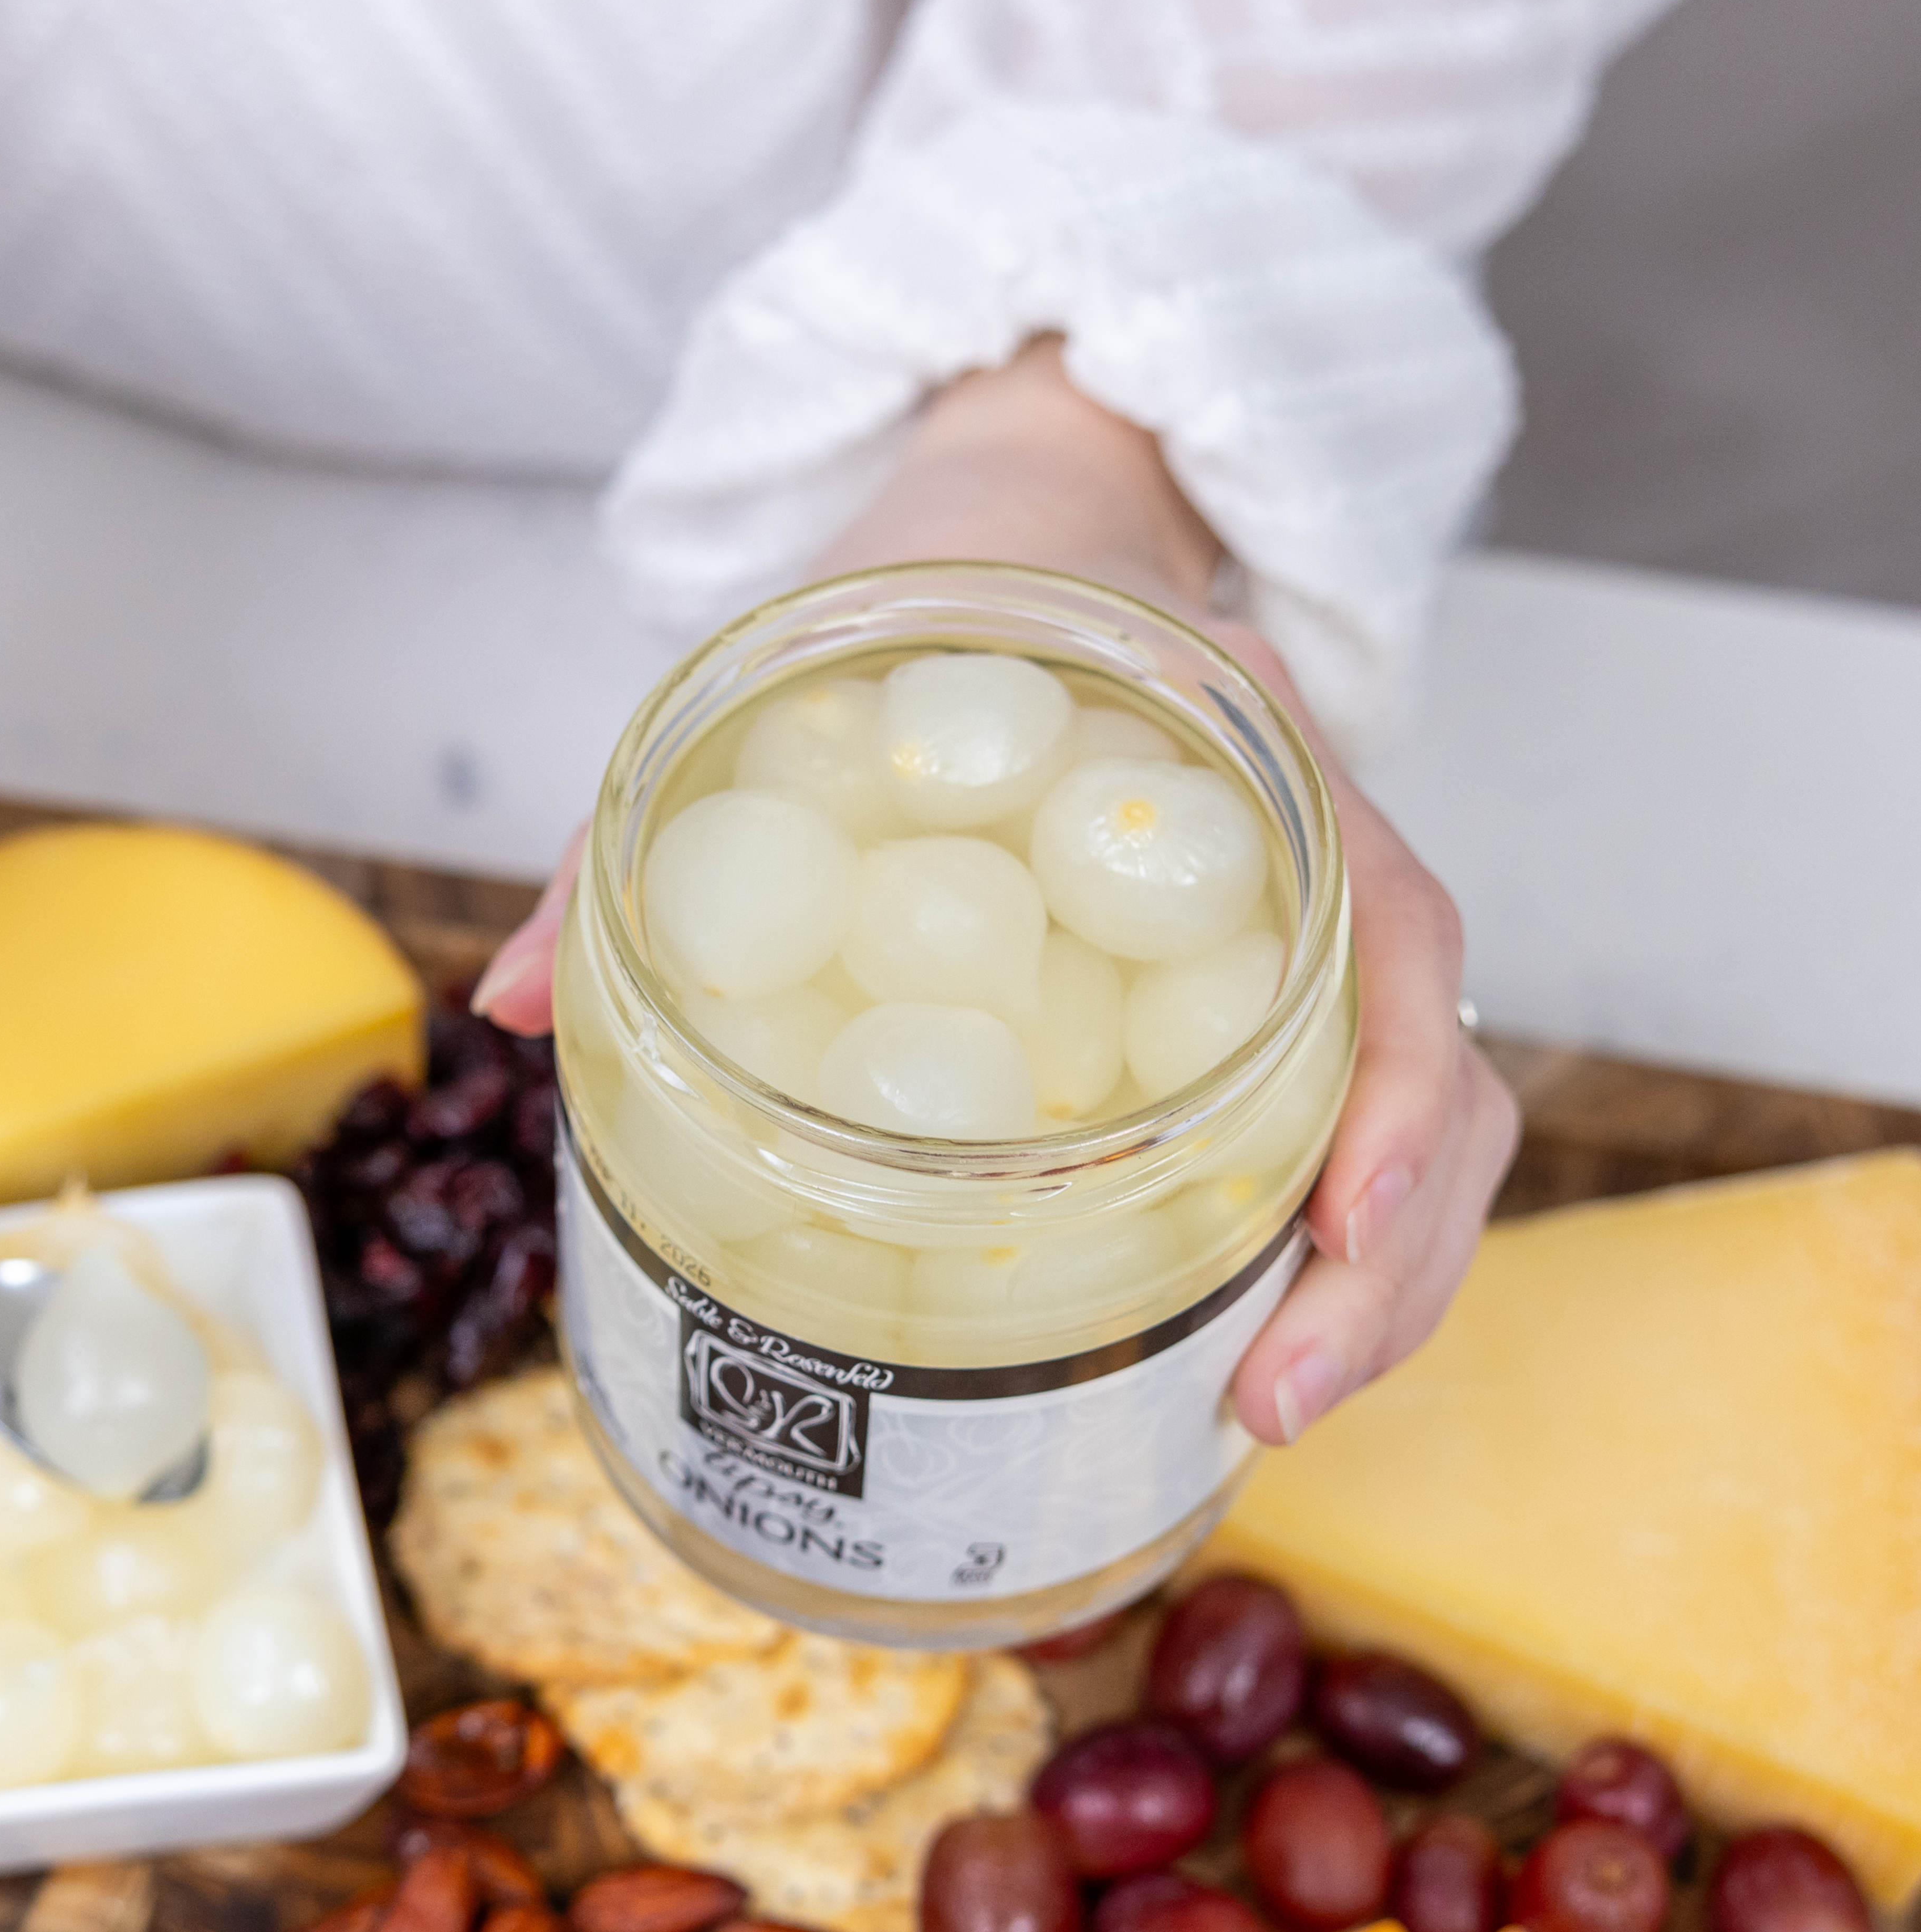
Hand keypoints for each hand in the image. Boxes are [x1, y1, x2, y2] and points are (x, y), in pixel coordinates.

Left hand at [478, 341, 1517, 1441]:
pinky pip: (1342, 1121)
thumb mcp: (791, 672)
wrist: (1028, 521)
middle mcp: (1308, 843)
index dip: (1394, 1088)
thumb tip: (503, 1004)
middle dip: (1389, 1258)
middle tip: (1272, 1402)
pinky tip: (1240, 1336)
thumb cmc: (922, 595)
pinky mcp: (1265, 988)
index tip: (1341, 1223)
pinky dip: (1314, 1242)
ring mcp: (1305, 922)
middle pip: (1429, 1062)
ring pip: (1413, 1118)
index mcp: (1241, 745)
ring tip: (1265, 1411)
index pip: (1393, 917)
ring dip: (1376, 1284)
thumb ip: (645, 832)